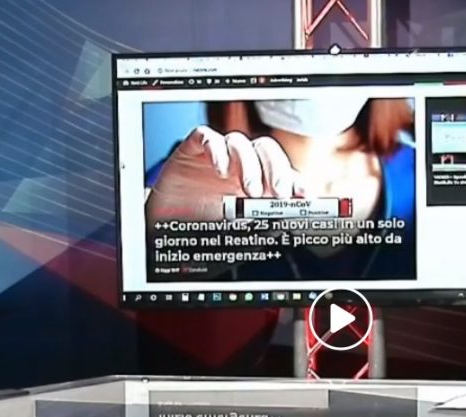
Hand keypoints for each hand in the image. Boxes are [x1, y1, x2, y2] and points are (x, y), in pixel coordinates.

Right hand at [145, 126, 305, 223]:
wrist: (161, 229)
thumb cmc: (199, 230)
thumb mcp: (238, 231)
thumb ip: (261, 224)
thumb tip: (286, 223)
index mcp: (255, 184)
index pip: (281, 173)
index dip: (295, 181)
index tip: (304, 197)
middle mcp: (239, 167)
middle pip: (266, 150)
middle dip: (276, 170)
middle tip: (278, 192)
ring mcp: (217, 157)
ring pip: (240, 141)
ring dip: (250, 164)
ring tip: (249, 190)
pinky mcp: (192, 152)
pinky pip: (206, 137)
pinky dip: (216, 149)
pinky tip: (220, 168)